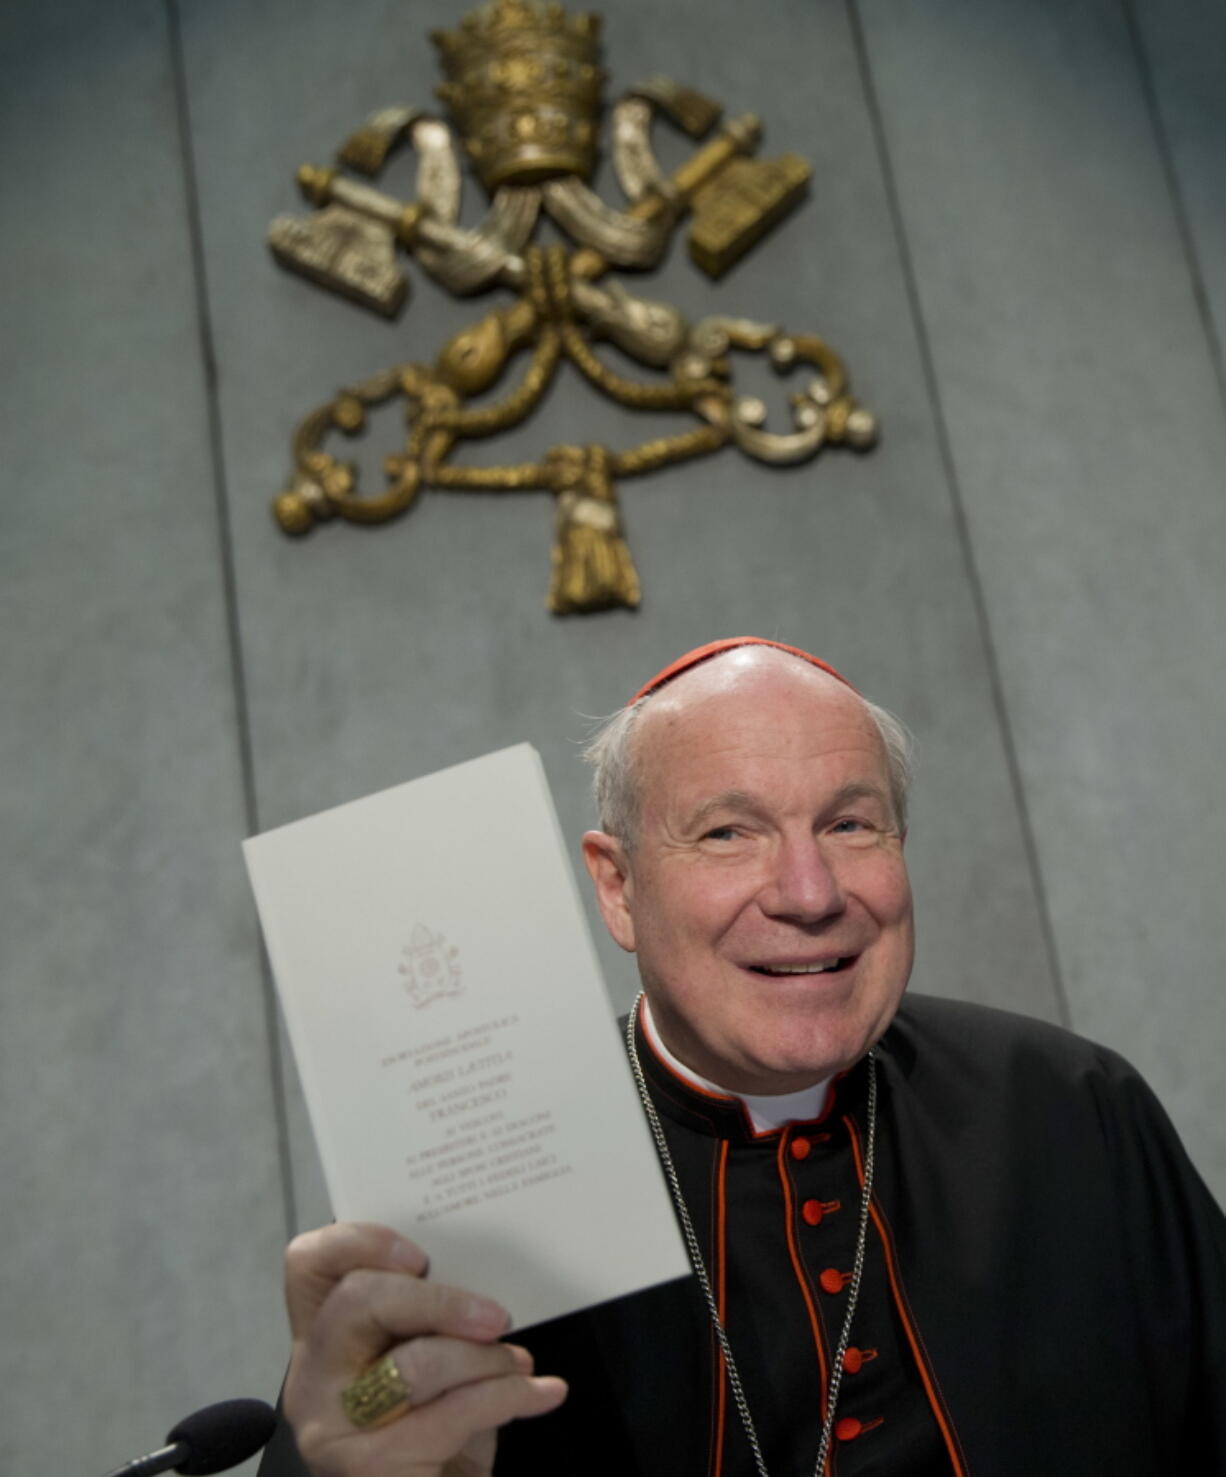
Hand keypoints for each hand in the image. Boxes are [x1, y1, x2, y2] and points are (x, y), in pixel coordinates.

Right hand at [281, 1222, 567, 1476]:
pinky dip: (507, 1397)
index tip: (422, 1254)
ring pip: (412, 1363)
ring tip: (520, 1364)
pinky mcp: (366, 1471)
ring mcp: (332, 1429)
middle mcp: (313, 1378)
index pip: (308, 1264)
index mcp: (322, 1335)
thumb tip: (482, 1272)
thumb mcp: (426, 1357)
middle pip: (358, 1300)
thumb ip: (429, 1316)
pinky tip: (541, 1393)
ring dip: (484, 1359)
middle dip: (439, 1300)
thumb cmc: (436, 1427)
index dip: (359, 1241)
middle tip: (496, 1316)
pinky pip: (449, 1416)